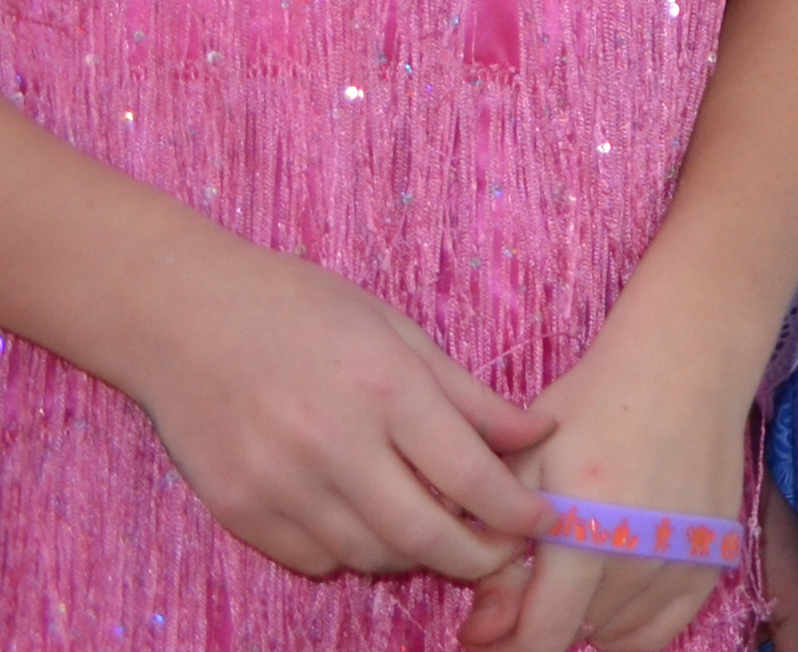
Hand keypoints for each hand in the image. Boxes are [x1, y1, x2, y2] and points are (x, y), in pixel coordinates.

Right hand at [124, 236, 552, 581]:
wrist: (183, 317)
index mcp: (385, 389)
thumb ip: (469, 394)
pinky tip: (365, 521)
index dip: (517, 512)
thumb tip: (537, 433)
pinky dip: (351, 553)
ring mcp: (279, 483)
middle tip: (500, 551)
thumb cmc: (301, 310)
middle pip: (424, 536)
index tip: (543, 521)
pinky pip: (314, 559)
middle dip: (478, 557)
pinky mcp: (239, 509)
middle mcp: (333, 443)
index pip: (471, 476)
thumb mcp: (398, 331)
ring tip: (434, 527)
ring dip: (414, 555)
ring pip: (370, 555)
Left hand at [458, 329, 748, 651]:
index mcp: (588, 529)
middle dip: (540, 615)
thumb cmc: (593, 409)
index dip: (504, 647)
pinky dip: (628, 626)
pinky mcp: (716, 556)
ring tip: (574, 566)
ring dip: (584, 615)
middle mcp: (644, 554)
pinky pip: (664, 629)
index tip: (482, 632)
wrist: (682, 367)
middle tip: (531, 571)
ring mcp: (687, 558)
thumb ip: (496, 557)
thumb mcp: (525, 467)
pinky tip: (609, 594)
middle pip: (575, 631)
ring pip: (615, 632)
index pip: (542, 634)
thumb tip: (481, 635)